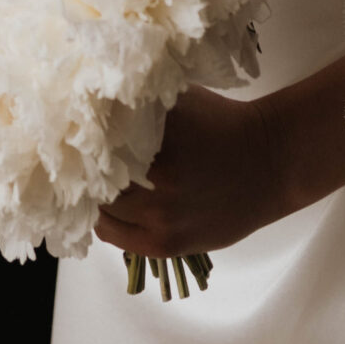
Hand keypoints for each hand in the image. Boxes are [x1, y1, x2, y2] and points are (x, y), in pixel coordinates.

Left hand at [94, 89, 286, 258]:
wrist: (268, 163)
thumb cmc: (222, 123)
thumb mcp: (181, 99)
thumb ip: (141, 103)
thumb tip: (96, 99)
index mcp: (157, 135)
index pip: (95, 140)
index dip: (81, 136)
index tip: (76, 131)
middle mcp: (156, 177)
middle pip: (94, 176)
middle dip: (86, 167)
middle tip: (79, 159)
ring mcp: (161, 215)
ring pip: (101, 209)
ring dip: (94, 195)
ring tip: (93, 183)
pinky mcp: (166, 244)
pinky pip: (115, 237)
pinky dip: (105, 221)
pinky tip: (107, 207)